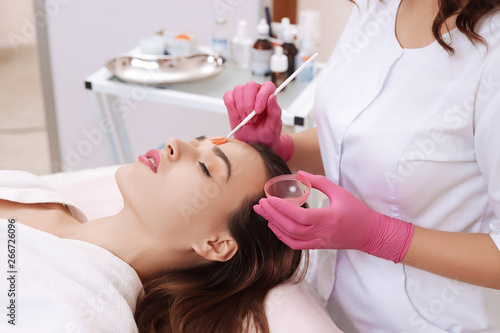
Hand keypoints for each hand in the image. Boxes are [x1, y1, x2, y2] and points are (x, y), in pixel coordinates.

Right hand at [223, 81, 293, 160]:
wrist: (255, 143)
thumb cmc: (266, 135)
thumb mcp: (274, 126)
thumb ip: (275, 111)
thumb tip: (271, 97)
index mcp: (269, 97)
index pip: (267, 86)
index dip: (262, 96)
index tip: (259, 111)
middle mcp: (256, 94)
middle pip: (250, 86)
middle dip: (249, 104)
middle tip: (251, 118)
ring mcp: (243, 97)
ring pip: (238, 90)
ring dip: (241, 107)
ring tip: (246, 120)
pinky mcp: (232, 103)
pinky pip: (228, 96)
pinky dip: (231, 107)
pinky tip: (237, 115)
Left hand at [253, 171, 414, 262]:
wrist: (370, 233)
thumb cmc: (357, 211)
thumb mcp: (339, 191)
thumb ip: (318, 181)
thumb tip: (299, 173)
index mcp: (327, 218)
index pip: (299, 215)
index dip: (281, 208)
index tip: (269, 198)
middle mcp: (321, 232)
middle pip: (290, 227)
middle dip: (272, 215)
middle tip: (259, 204)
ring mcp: (318, 241)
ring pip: (290, 237)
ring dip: (274, 224)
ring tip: (262, 213)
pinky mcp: (318, 246)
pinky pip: (296, 244)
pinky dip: (282, 236)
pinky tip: (274, 226)